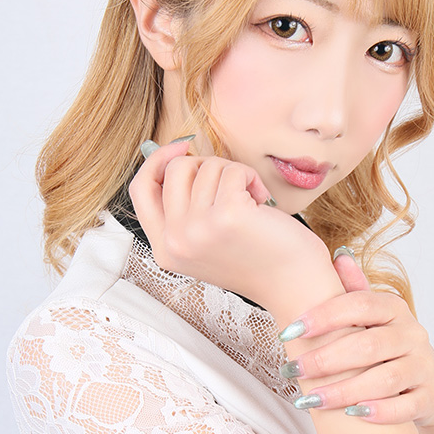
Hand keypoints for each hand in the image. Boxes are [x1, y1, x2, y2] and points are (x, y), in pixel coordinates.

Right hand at [128, 140, 327, 304]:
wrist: (293, 285)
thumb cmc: (257, 257)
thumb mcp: (205, 241)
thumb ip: (183, 210)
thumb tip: (176, 154)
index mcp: (165, 250)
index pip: (140, 190)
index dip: (157, 161)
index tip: (180, 148)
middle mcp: (175, 242)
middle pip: (174, 170)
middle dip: (207, 166)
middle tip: (231, 186)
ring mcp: (198, 229)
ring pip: (206, 166)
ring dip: (234, 174)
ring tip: (250, 202)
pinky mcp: (227, 216)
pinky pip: (232, 170)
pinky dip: (250, 177)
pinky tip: (261, 201)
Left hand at [282, 252, 433, 426]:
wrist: (423, 378)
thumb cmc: (383, 343)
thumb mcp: (370, 316)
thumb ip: (354, 290)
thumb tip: (338, 256)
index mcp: (394, 308)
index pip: (360, 304)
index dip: (324, 317)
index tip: (289, 331)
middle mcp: (413, 334)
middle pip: (369, 345)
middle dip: (326, 359)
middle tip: (291, 370)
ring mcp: (423, 367)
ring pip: (386, 379)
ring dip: (345, 390)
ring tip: (311, 399)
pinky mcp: (428, 398)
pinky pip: (407, 407)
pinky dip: (380, 412)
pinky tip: (352, 415)